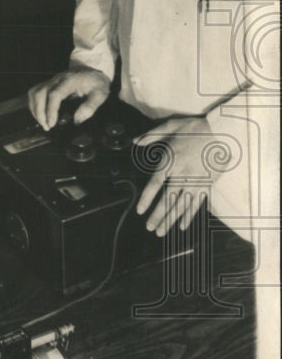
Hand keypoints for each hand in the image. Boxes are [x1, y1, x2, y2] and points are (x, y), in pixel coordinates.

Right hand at [27, 68, 110, 129]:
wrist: (92, 70)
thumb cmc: (96, 83)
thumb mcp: (100, 94)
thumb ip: (91, 106)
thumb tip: (77, 120)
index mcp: (70, 81)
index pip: (54, 95)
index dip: (51, 110)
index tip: (52, 123)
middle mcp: (57, 79)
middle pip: (40, 93)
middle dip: (40, 112)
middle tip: (46, 126)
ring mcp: (51, 81)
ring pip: (34, 92)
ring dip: (35, 109)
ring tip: (42, 122)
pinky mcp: (48, 83)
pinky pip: (34, 92)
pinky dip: (34, 104)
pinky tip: (39, 114)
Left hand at [135, 116, 215, 234]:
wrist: (224, 132)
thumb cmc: (196, 128)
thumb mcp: (171, 126)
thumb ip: (151, 135)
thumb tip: (135, 141)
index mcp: (170, 161)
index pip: (155, 184)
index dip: (146, 199)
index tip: (139, 210)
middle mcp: (182, 174)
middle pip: (168, 199)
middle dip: (157, 216)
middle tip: (149, 228)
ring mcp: (196, 181)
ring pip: (181, 205)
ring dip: (171, 220)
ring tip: (161, 232)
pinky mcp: (208, 184)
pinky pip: (197, 203)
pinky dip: (189, 215)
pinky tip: (182, 226)